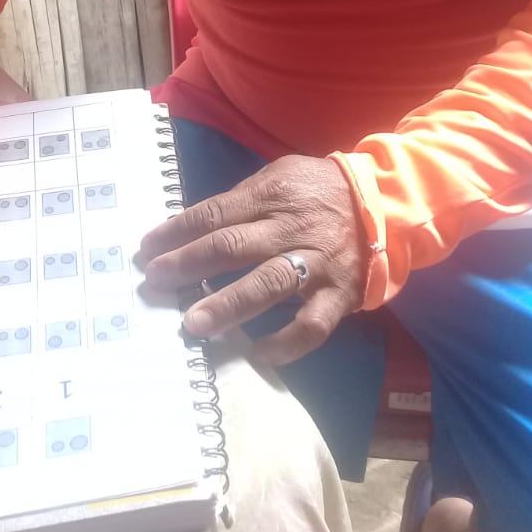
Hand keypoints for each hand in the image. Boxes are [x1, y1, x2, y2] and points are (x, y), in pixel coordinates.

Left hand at [139, 154, 365, 365]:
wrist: (384, 203)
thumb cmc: (318, 191)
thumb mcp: (278, 178)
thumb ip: (241, 202)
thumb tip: (191, 229)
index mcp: (271, 196)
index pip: (214, 214)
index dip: (177, 231)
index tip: (147, 249)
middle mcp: (290, 229)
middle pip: (232, 246)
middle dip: (189, 264)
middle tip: (156, 281)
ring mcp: (315, 264)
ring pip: (268, 284)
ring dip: (228, 304)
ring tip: (193, 322)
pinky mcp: (339, 295)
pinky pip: (311, 324)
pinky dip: (285, 342)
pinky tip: (257, 353)